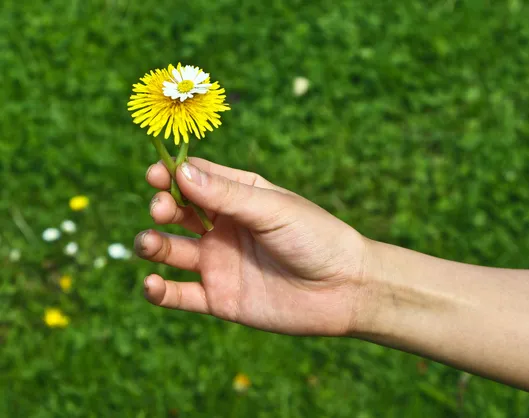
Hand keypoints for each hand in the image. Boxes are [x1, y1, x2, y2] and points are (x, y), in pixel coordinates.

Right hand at [135, 158, 369, 335]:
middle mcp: (224, 228)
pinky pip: (180, 295)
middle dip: (162, 207)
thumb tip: (179, 172)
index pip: (195, 179)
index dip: (171, 174)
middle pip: (178, 213)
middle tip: (162, 209)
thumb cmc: (316, 238)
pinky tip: (152, 285)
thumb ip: (226, 194)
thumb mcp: (272, 209)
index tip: (154, 174)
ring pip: (171, 251)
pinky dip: (159, 291)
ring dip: (152, 245)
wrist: (345, 289)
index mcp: (240, 197)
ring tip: (149, 243)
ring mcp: (219, 263)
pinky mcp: (219, 298)